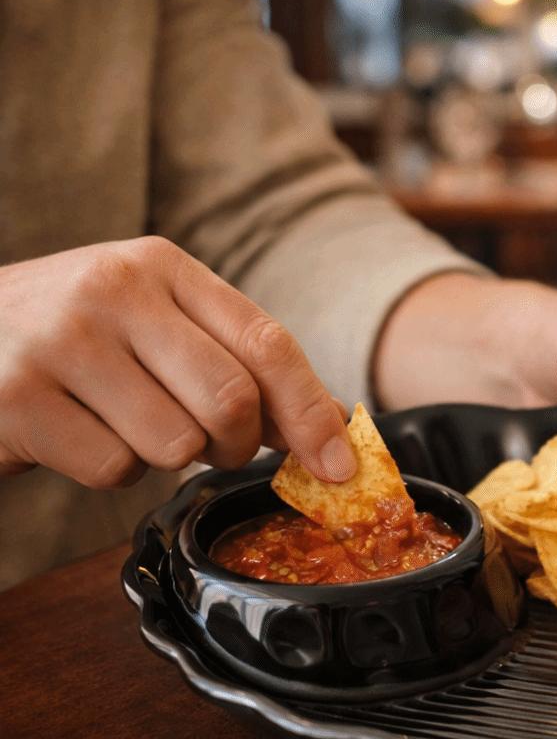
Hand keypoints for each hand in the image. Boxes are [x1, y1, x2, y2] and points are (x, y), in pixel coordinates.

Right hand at [0, 237, 354, 486]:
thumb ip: (233, 361)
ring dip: (163, 456)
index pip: (267, 342)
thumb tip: (326, 424)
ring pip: (175, 443)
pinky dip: (109, 470)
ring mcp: (62, 341)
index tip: (341, 465)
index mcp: (161, 268)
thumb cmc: (71, 338)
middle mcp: (113, 290)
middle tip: (212, 444)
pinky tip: (77, 433)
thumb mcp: (153, 325)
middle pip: (232, 399)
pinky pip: (113, 469)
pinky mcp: (18, 398)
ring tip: (122, 422)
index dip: (313, 411)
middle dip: (237, 442)